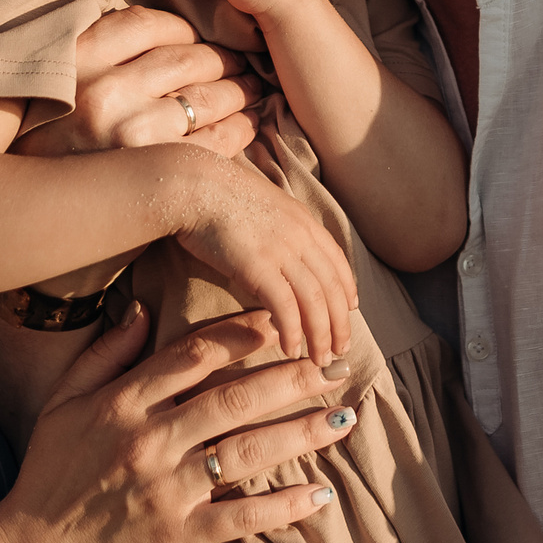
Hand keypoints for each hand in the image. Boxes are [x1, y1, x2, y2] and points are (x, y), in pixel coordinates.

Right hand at [0, 305, 359, 542]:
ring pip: (247, 452)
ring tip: (344, 418)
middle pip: (235, 398)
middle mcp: (149, 440)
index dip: (246, 333)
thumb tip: (144, 308)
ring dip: (301, 433)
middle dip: (292, 378)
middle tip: (335, 364)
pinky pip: (241, 518)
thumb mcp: (64, 401)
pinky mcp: (178, 536)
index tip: (284, 321)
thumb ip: (105, 353)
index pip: (196, 355)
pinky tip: (320, 494)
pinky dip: (282, 507)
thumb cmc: (50, 471)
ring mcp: (166, 490)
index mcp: (124, 402)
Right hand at [17, 5, 266, 158]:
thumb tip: (153, 32)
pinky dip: (240, 128)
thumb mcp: (52, 87)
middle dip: (221, 59)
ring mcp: (131, 132)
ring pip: (208, 96)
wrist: (25, 215)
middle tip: (240, 63)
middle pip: (187, 58)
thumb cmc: (40, 148)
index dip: (182, 30)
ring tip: (248, 89)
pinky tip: (245, 124)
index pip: (147, 24)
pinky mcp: (157, 170)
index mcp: (75, 58)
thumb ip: (92, 54)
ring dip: (238, 90)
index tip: (195, 41)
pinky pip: (217, 140)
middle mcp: (102, 90)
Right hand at [173, 164, 356, 364]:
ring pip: (315, 302)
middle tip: (340, 350)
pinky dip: (293, 331)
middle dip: (340, 323)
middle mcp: (300, 235)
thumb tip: (276, 247)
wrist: (192, 183)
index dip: (348, 289)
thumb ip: (277, 226)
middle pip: (332, 287)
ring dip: (321, 335)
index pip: (337, 261)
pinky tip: (292, 349)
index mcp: (303, 219)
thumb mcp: (261, 203)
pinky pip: (286, 307)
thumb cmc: (215, 192)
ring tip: (320, 359)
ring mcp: (282, 250)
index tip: (351, 311)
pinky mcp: (259, 267)